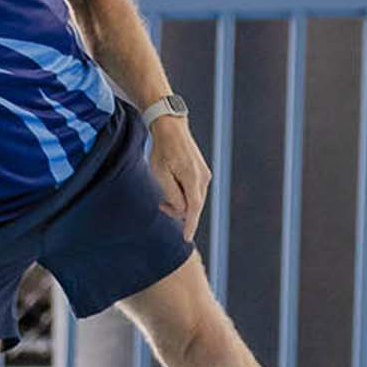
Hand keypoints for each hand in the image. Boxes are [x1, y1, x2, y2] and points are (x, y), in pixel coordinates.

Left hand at [146, 111, 209, 239]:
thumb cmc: (163, 149)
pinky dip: (185, 195)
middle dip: (179, 211)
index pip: (193, 208)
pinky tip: (173, 188)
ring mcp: (205, 174)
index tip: (186, 239)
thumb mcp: (161, 173)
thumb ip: (172, 194)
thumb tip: (182, 210)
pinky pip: (195, 191)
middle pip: (194, 205)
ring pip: (194, 199)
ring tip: (164, 196)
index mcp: (193, 179)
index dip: (190, 225)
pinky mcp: (202, 172)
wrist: (172, 128)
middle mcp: (204, 178)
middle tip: (161, 205)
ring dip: (181, 202)